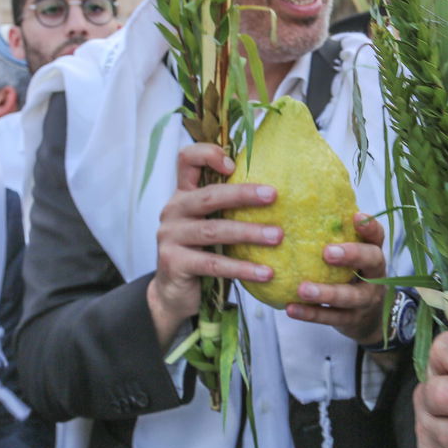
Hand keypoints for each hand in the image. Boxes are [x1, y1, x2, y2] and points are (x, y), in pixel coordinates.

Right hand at [146, 142, 279, 348]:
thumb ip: (227, 207)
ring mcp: (170, 236)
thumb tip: (277, 193)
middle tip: (274, 195)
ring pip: (214, 231)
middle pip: (209, 196)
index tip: (234, 164)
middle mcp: (173, 210)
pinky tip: (265, 272)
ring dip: (249, 233)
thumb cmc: (202, 252)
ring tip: (277, 236)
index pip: (187, 159)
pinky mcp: (174, 263)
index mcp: (183, 194)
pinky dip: (242, 268)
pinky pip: (213, 264)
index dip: (207, 154)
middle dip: (243, 194)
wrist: (173, 293)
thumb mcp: (210, 223)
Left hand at [286, 212, 386, 344]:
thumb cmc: (351, 275)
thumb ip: (337, 235)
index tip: (355, 216)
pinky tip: (290, 308)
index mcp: (373, 254)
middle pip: (371, 261)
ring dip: (325, 293)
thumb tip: (305, 201)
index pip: (377, 236)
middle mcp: (375, 275)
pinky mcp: (352, 320)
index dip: (369, 226)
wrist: (370, 318)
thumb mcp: (353, 257)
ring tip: (302, 289)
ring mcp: (365, 300)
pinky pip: (331, 318)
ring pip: (349, 296)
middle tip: (327, 253)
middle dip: (351, 255)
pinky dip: (310, 314)